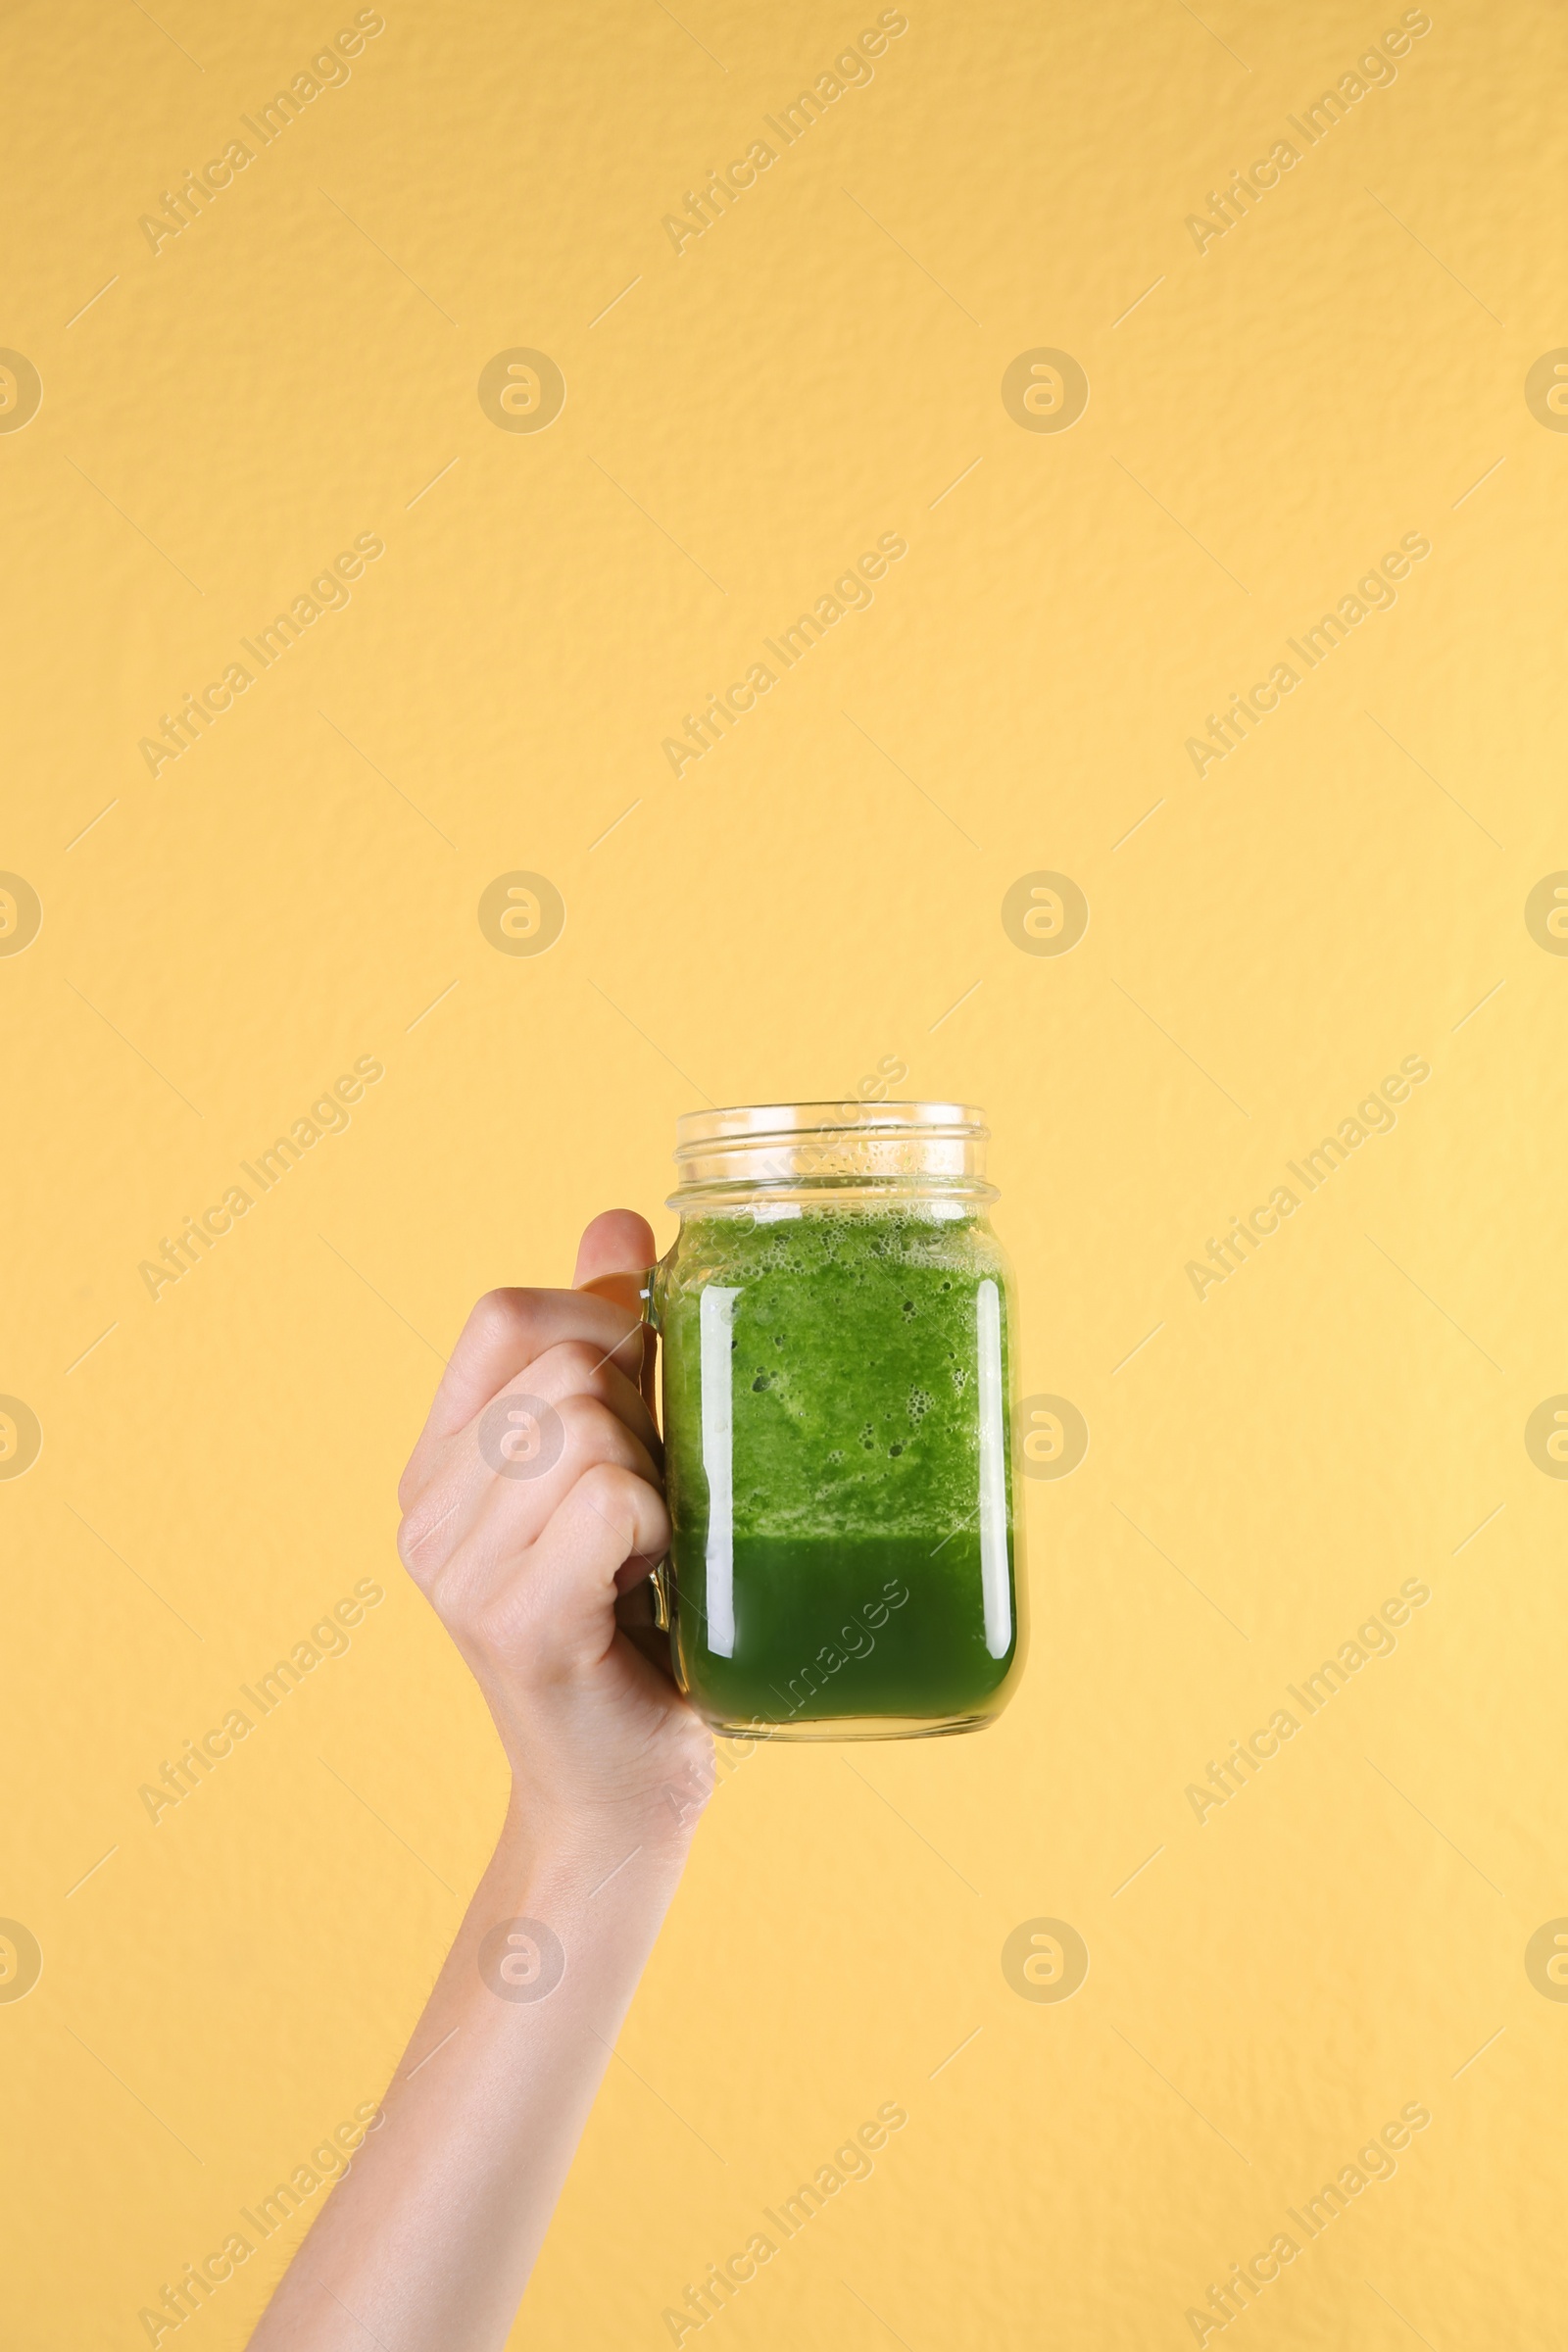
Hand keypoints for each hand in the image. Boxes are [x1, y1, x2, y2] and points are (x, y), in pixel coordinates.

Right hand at [396, 1210, 712, 1847]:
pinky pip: (612, 1500)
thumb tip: (623, 1219)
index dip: (603, 1325)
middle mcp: (425, 1512)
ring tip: (649, 1556)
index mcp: (440, 1463)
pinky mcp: (513, 1624)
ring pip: (589, 1425)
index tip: (643, 1407)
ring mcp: (457, 1571)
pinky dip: (660, 1529)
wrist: (623, 1795)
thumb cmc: (639, 1627)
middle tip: (654, 1509)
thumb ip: (611, 1346)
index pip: (505, 1313)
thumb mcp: (622, 1465)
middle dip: (645, 1416)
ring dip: (658, 1479)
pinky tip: (651, 1589)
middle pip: (562, 1366)